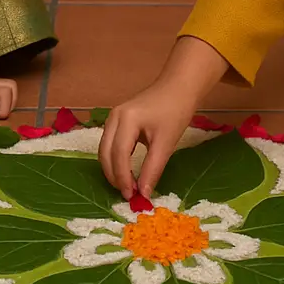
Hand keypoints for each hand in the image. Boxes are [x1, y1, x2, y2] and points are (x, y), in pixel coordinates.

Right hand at [99, 81, 199, 199]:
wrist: (179, 87)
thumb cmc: (176, 110)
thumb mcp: (166, 142)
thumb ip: (153, 169)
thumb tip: (144, 194)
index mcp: (126, 120)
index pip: (118, 154)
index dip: (123, 178)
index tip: (132, 196)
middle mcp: (114, 117)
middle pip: (105, 153)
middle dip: (114, 176)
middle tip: (128, 195)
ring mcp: (113, 117)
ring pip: (105, 149)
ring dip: (113, 169)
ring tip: (128, 186)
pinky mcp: (117, 120)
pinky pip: (110, 144)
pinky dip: (115, 160)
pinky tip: (126, 172)